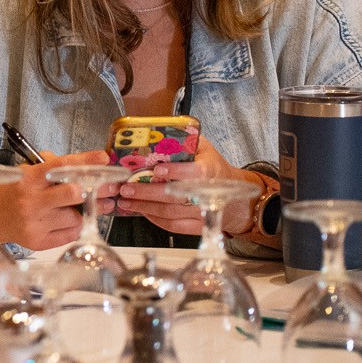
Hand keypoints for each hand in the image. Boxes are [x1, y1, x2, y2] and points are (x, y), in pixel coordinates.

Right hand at [0, 149, 116, 252]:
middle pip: (72, 193)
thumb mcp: (27, 172)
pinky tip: (62, 222)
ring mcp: (34, 223)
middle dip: (89, 191)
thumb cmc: (14, 191)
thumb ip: (53, 165)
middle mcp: (31, 200)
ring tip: (71, 209)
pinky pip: (71, 234)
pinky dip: (72, 227)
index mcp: (29, 179)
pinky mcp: (38, 241)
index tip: (104, 158)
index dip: (85, 161)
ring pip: (76, 217)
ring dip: (79, 213)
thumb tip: (88, 163)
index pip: (61, 166)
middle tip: (101, 190)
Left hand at [114, 139, 259, 234]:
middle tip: (126, 189)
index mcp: (210, 171)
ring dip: (145, 207)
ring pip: (170, 213)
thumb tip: (159, 135)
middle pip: (174, 196)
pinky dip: (155, 220)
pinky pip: (173, 226)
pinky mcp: (197, 227)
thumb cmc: (215, 170)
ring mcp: (202, 213)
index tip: (156, 170)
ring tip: (126, 201)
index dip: (175, 172)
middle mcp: (206, 194)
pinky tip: (142, 211)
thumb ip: (186, 142)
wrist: (236, 199)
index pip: (193, 172)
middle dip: (147, 193)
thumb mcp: (205, 150)